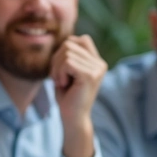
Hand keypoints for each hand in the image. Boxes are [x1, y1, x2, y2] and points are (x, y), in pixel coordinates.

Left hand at [51, 35, 107, 156]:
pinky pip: (67, 62)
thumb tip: (68, 38)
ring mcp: (97, 69)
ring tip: (62, 82)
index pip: (80, 39)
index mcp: (97, 61)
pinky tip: (63, 85)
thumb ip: (70, 54)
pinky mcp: (90, 75)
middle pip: (69, 44)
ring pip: (66, 53)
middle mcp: (100, 63)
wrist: (72, 118)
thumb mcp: (67, 71)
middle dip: (56, 60)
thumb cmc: (67, 96)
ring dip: (56, 68)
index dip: (65, 49)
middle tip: (58, 78)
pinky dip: (59, 73)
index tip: (62, 68)